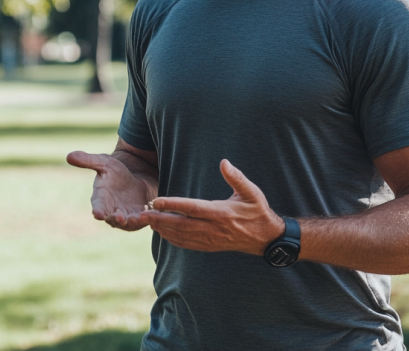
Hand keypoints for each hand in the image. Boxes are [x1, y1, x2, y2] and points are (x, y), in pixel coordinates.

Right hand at [67, 151, 153, 230]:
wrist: (135, 177)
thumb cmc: (115, 170)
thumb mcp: (103, 163)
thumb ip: (88, 161)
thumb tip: (68, 156)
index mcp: (101, 199)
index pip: (97, 206)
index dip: (98, 210)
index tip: (98, 213)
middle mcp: (111, 210)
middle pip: (112, 219)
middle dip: (116, 219)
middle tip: (120, 218)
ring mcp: (126, 216)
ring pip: (128, 223)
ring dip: (131, 222)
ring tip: (135, 218)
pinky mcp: (140, 217)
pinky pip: (142, 221)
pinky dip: (145, 219)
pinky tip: (150, 214)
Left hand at [142, 159, 283, 253]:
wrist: (267, 238)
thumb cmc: (258, 211)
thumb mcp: (252, 192)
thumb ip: (237, 178)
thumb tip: (224, 162)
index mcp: (221, 213)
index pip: (192, 208)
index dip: (173, 204)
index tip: (157, 201)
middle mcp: (213, 228)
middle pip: (181, 225)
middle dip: (160, 220)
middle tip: (142, 214)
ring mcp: (211, 240)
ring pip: (182, 236)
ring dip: (163, 230)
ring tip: (147, 222)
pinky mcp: (210, 246)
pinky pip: (188, 244)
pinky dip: (173, 239)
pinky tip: (162, 233)